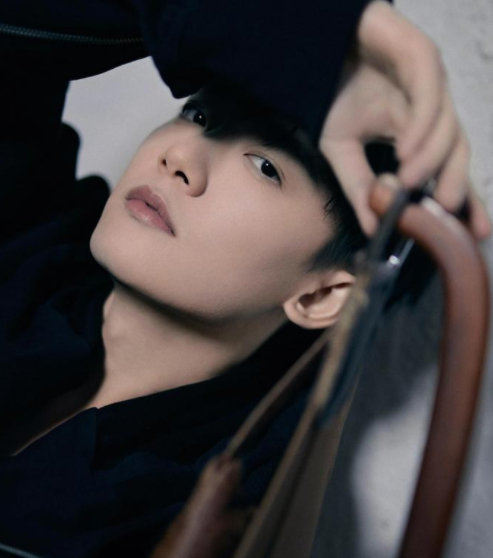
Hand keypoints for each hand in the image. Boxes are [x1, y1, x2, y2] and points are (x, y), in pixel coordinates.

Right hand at [319, 0, 490, 238]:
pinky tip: (404, 150)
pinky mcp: (421, 56)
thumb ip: (359, 186)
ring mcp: (431, 83)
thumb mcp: (341, 150)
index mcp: (417, 132)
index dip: (463, 199)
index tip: (472, 232)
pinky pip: (430, 96)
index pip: (447, 169)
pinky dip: (421, 126)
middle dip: (457, 184)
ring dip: (431, 159)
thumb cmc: (333, 94)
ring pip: (448, 127)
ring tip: (409, 181)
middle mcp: (431, 111)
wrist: (318, 47)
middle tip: (445, 210)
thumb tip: (373, 227)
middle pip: (459, 151)